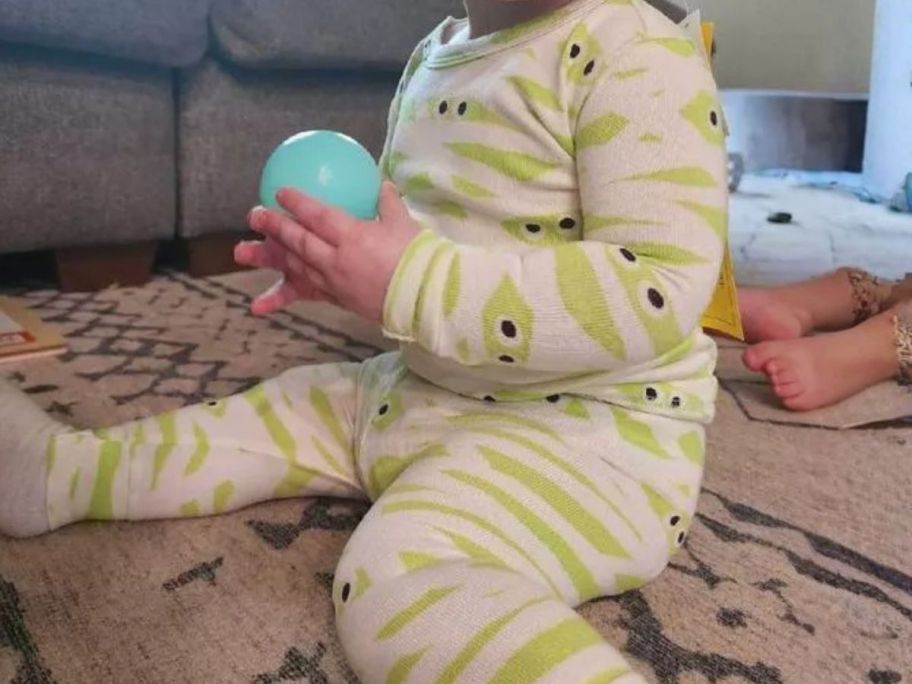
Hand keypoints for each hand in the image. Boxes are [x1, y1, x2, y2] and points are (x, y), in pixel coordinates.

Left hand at [237, 181, 420, 321]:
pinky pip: (303, 295)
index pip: (318, 216)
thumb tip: (382, 185)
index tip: (280, 192)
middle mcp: (336, 259)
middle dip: (273, 227)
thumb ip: (389, 203)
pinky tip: (256, 307)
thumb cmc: (419, 259)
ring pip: (293, 267)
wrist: (425, 300)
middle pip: (298, 241)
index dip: (297, 203)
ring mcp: (332, 281)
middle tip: (253, 214)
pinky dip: (279, 299)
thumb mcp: (405, 225)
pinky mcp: (334, 298)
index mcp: (353, 236)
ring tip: (241, 251)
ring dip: (267, 258)